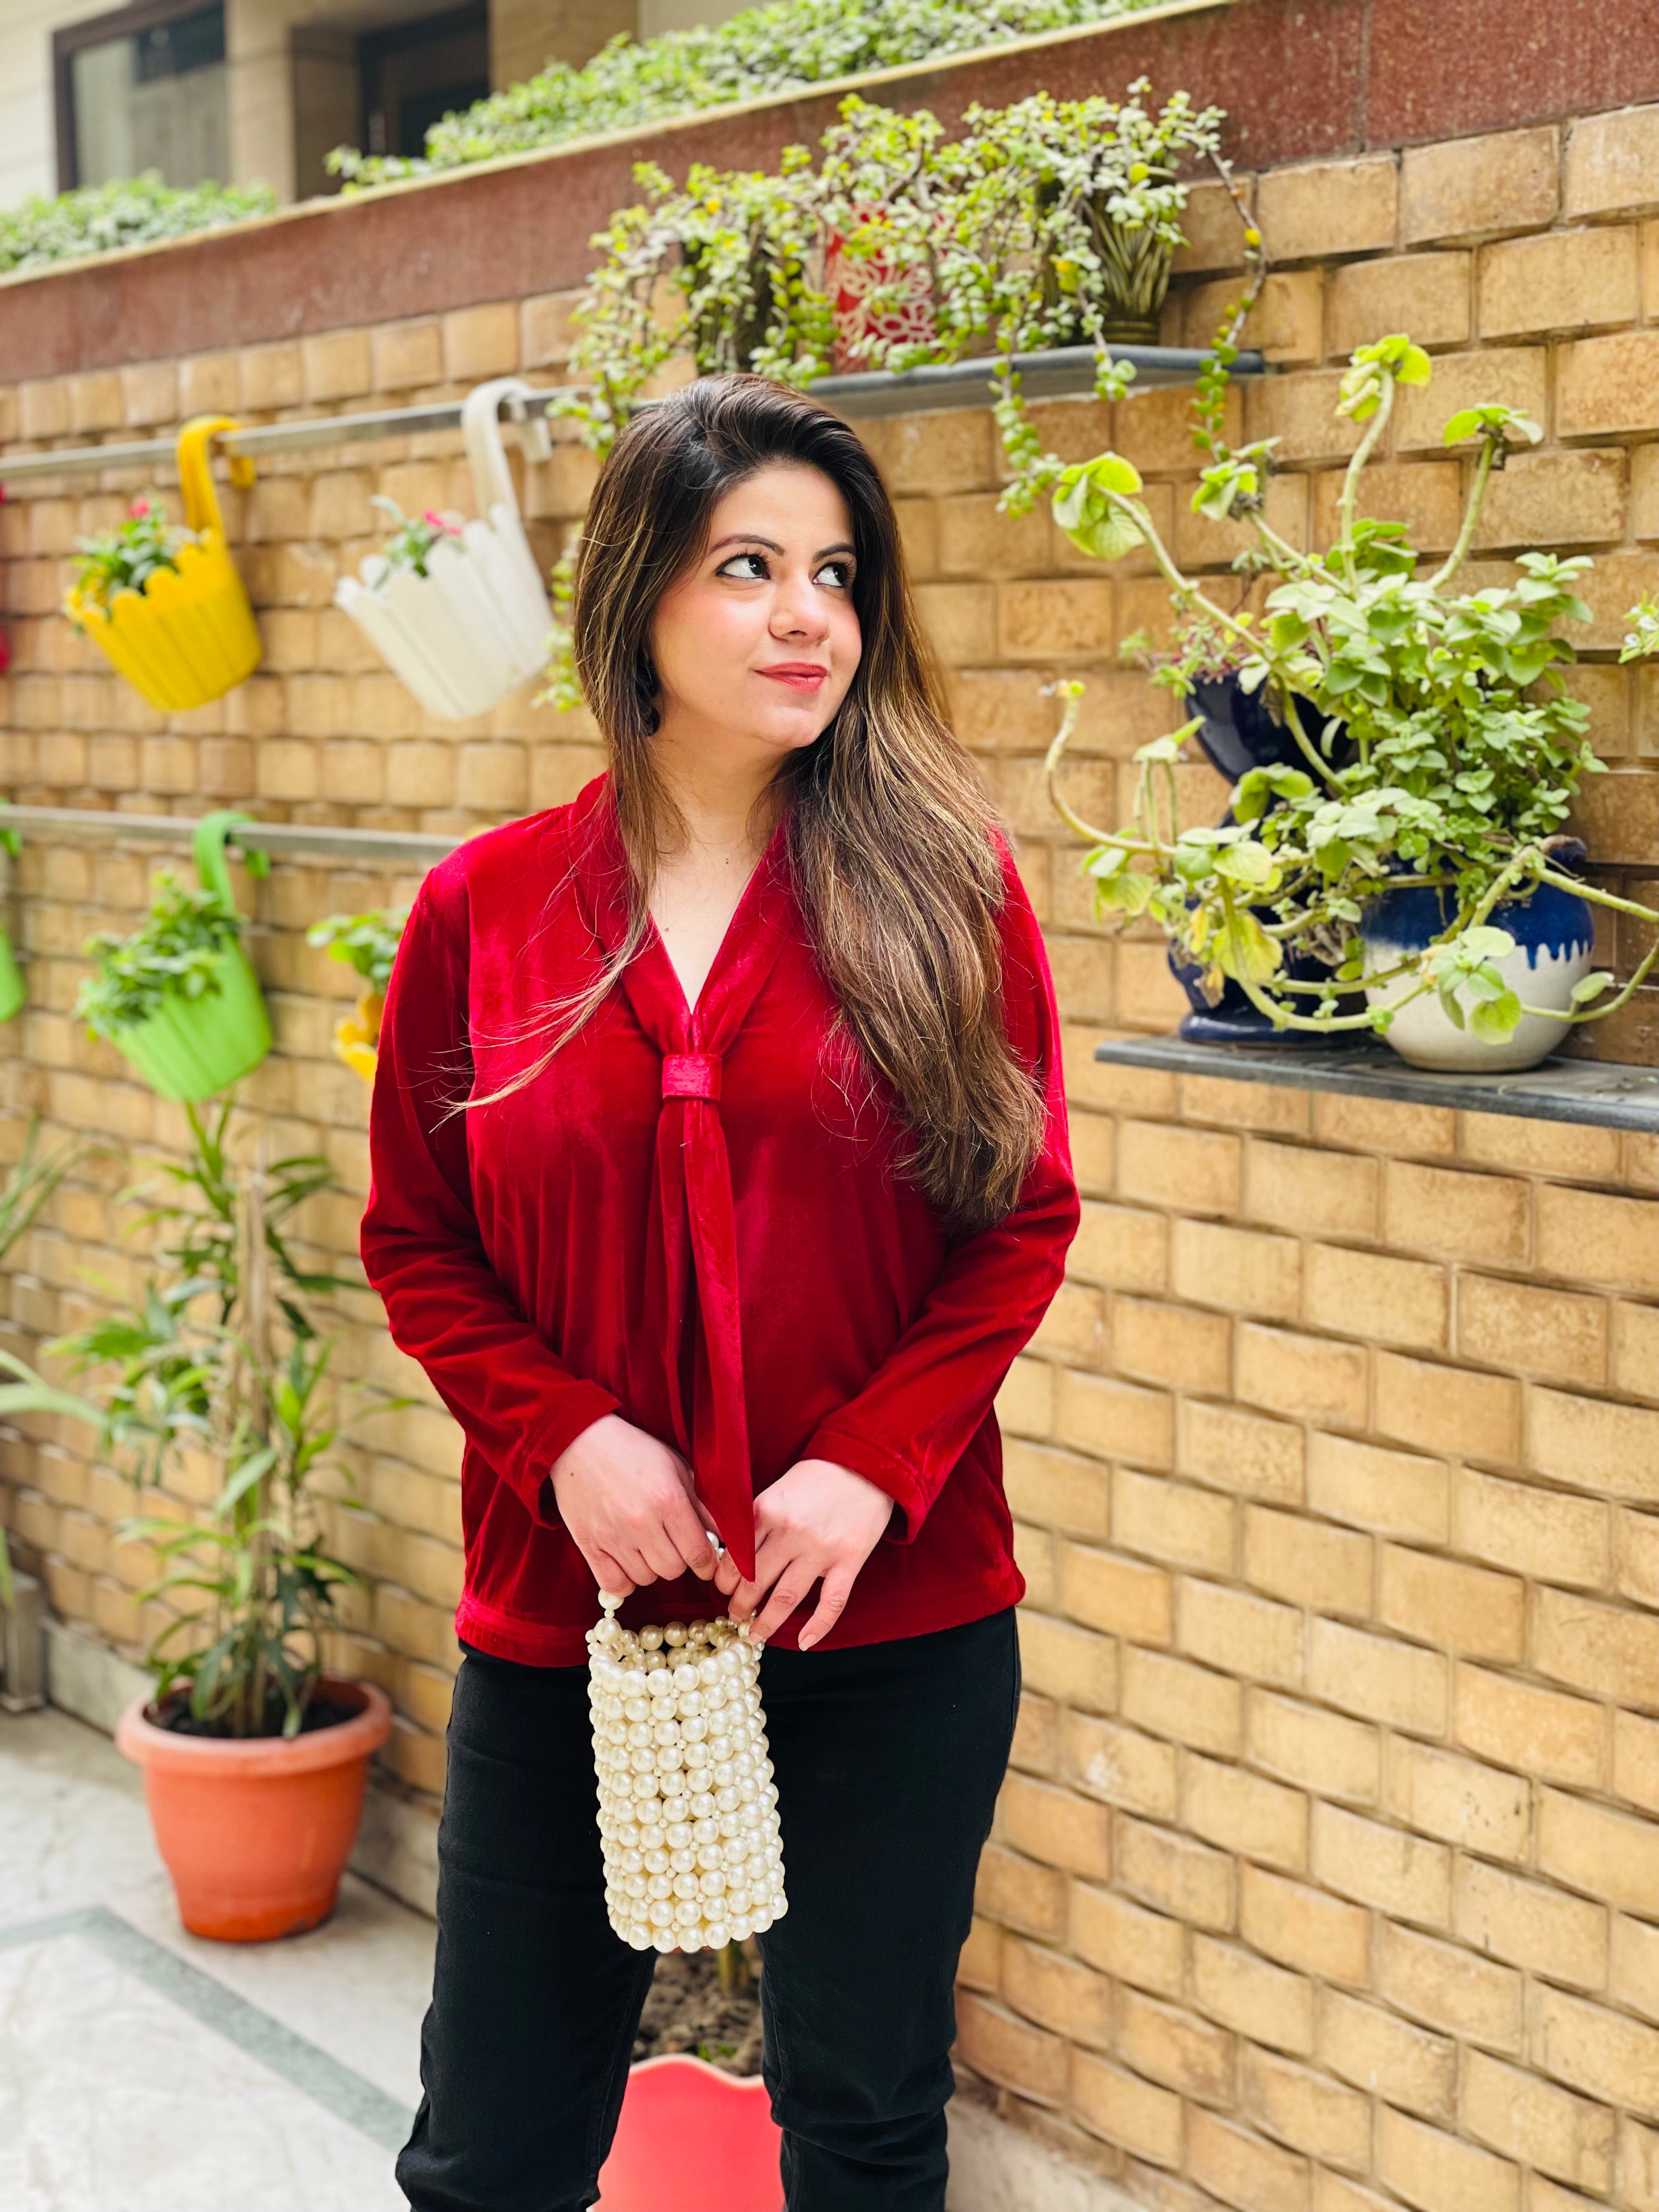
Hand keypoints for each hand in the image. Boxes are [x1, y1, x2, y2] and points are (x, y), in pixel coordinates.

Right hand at [549, 1414, 718, 1596]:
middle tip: (672, 1545)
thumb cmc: (633, 1450)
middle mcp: (641, 1522)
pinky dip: (624, 1579)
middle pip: (673, 1570)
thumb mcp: (676, 1467)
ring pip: (646, 1578)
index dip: (708, 1564)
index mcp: (668, 1500)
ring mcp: (612, 1536)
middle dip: (679, 1561)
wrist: (579, 1440)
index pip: (699, 1553)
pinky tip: (626, 1561)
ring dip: (651, 1568)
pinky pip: (614, 1584)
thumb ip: (701, 1504)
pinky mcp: (588, 1544)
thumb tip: (724, 1536)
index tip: (706, 1562)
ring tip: (646, 1546)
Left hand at [714, 1458, 892, 1649]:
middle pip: (755, 1581)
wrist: (867, 1463)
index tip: (721, 1589)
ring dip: (765, 1622)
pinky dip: (818, 1626)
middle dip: (739, 1604)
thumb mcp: (778, 1488)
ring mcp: (821, 1549)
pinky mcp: (849, 1560)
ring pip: (786, 1597)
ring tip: (754, 1634)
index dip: (723, 1579)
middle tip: (733, 1615)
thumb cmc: (819, 1475)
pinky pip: (832, 1602)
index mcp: (767, 1511)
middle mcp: (790, 1532)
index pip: (735, 1557)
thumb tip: (731, 1551)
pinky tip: (803, 1642)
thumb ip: (757, 1518)